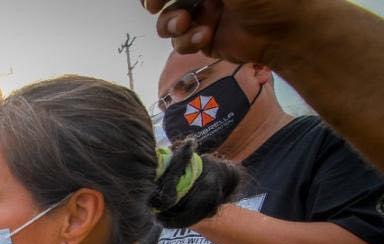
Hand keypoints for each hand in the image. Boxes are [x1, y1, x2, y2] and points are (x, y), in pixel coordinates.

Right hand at [144, 0, 297, 64]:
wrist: (289, 29)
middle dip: (157, 1)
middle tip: (153, 6)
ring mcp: (207, 13)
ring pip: (170, 20)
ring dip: (171, 23)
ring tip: (183, 24)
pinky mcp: (207, 38)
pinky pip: (182, 41)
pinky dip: (186, 41)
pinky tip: (204, 36)